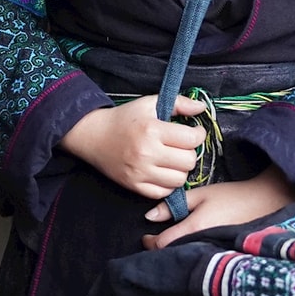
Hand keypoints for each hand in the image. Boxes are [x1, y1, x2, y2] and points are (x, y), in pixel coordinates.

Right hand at [61, 96, 206, 198]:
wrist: (93, 135)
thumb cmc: (124, 118)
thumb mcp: (149, 103)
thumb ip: (178, 103)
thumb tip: (202, 107)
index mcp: (152, 130)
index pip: (192, 139)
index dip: (197, 134)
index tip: (192, 132)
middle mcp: (147, 153)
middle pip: (189, 161)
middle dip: (189, 152)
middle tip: (181, 147)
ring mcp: (140, 172)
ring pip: (180, 180)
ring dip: (180, 170)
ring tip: (172, 160)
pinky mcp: (134, 185)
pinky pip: (163, 192)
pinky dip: (167, 184)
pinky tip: (162, 172)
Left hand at [141, 168, 294, 248]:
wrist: (266, 202)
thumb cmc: (232, 196)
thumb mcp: (201, 195)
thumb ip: (174, 205)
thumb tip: (149, 216)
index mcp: (194, 228)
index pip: (162, 244)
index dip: (150, 243)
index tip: (146, 237)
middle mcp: (203, 244)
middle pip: (173, 255)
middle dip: (161, 251)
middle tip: (155, 241)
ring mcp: (213, 251)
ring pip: (186, 258)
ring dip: (175, 253)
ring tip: (170, 244)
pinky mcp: (222, 253)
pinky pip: (200, 257)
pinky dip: (190, 253)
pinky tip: (189, 247)